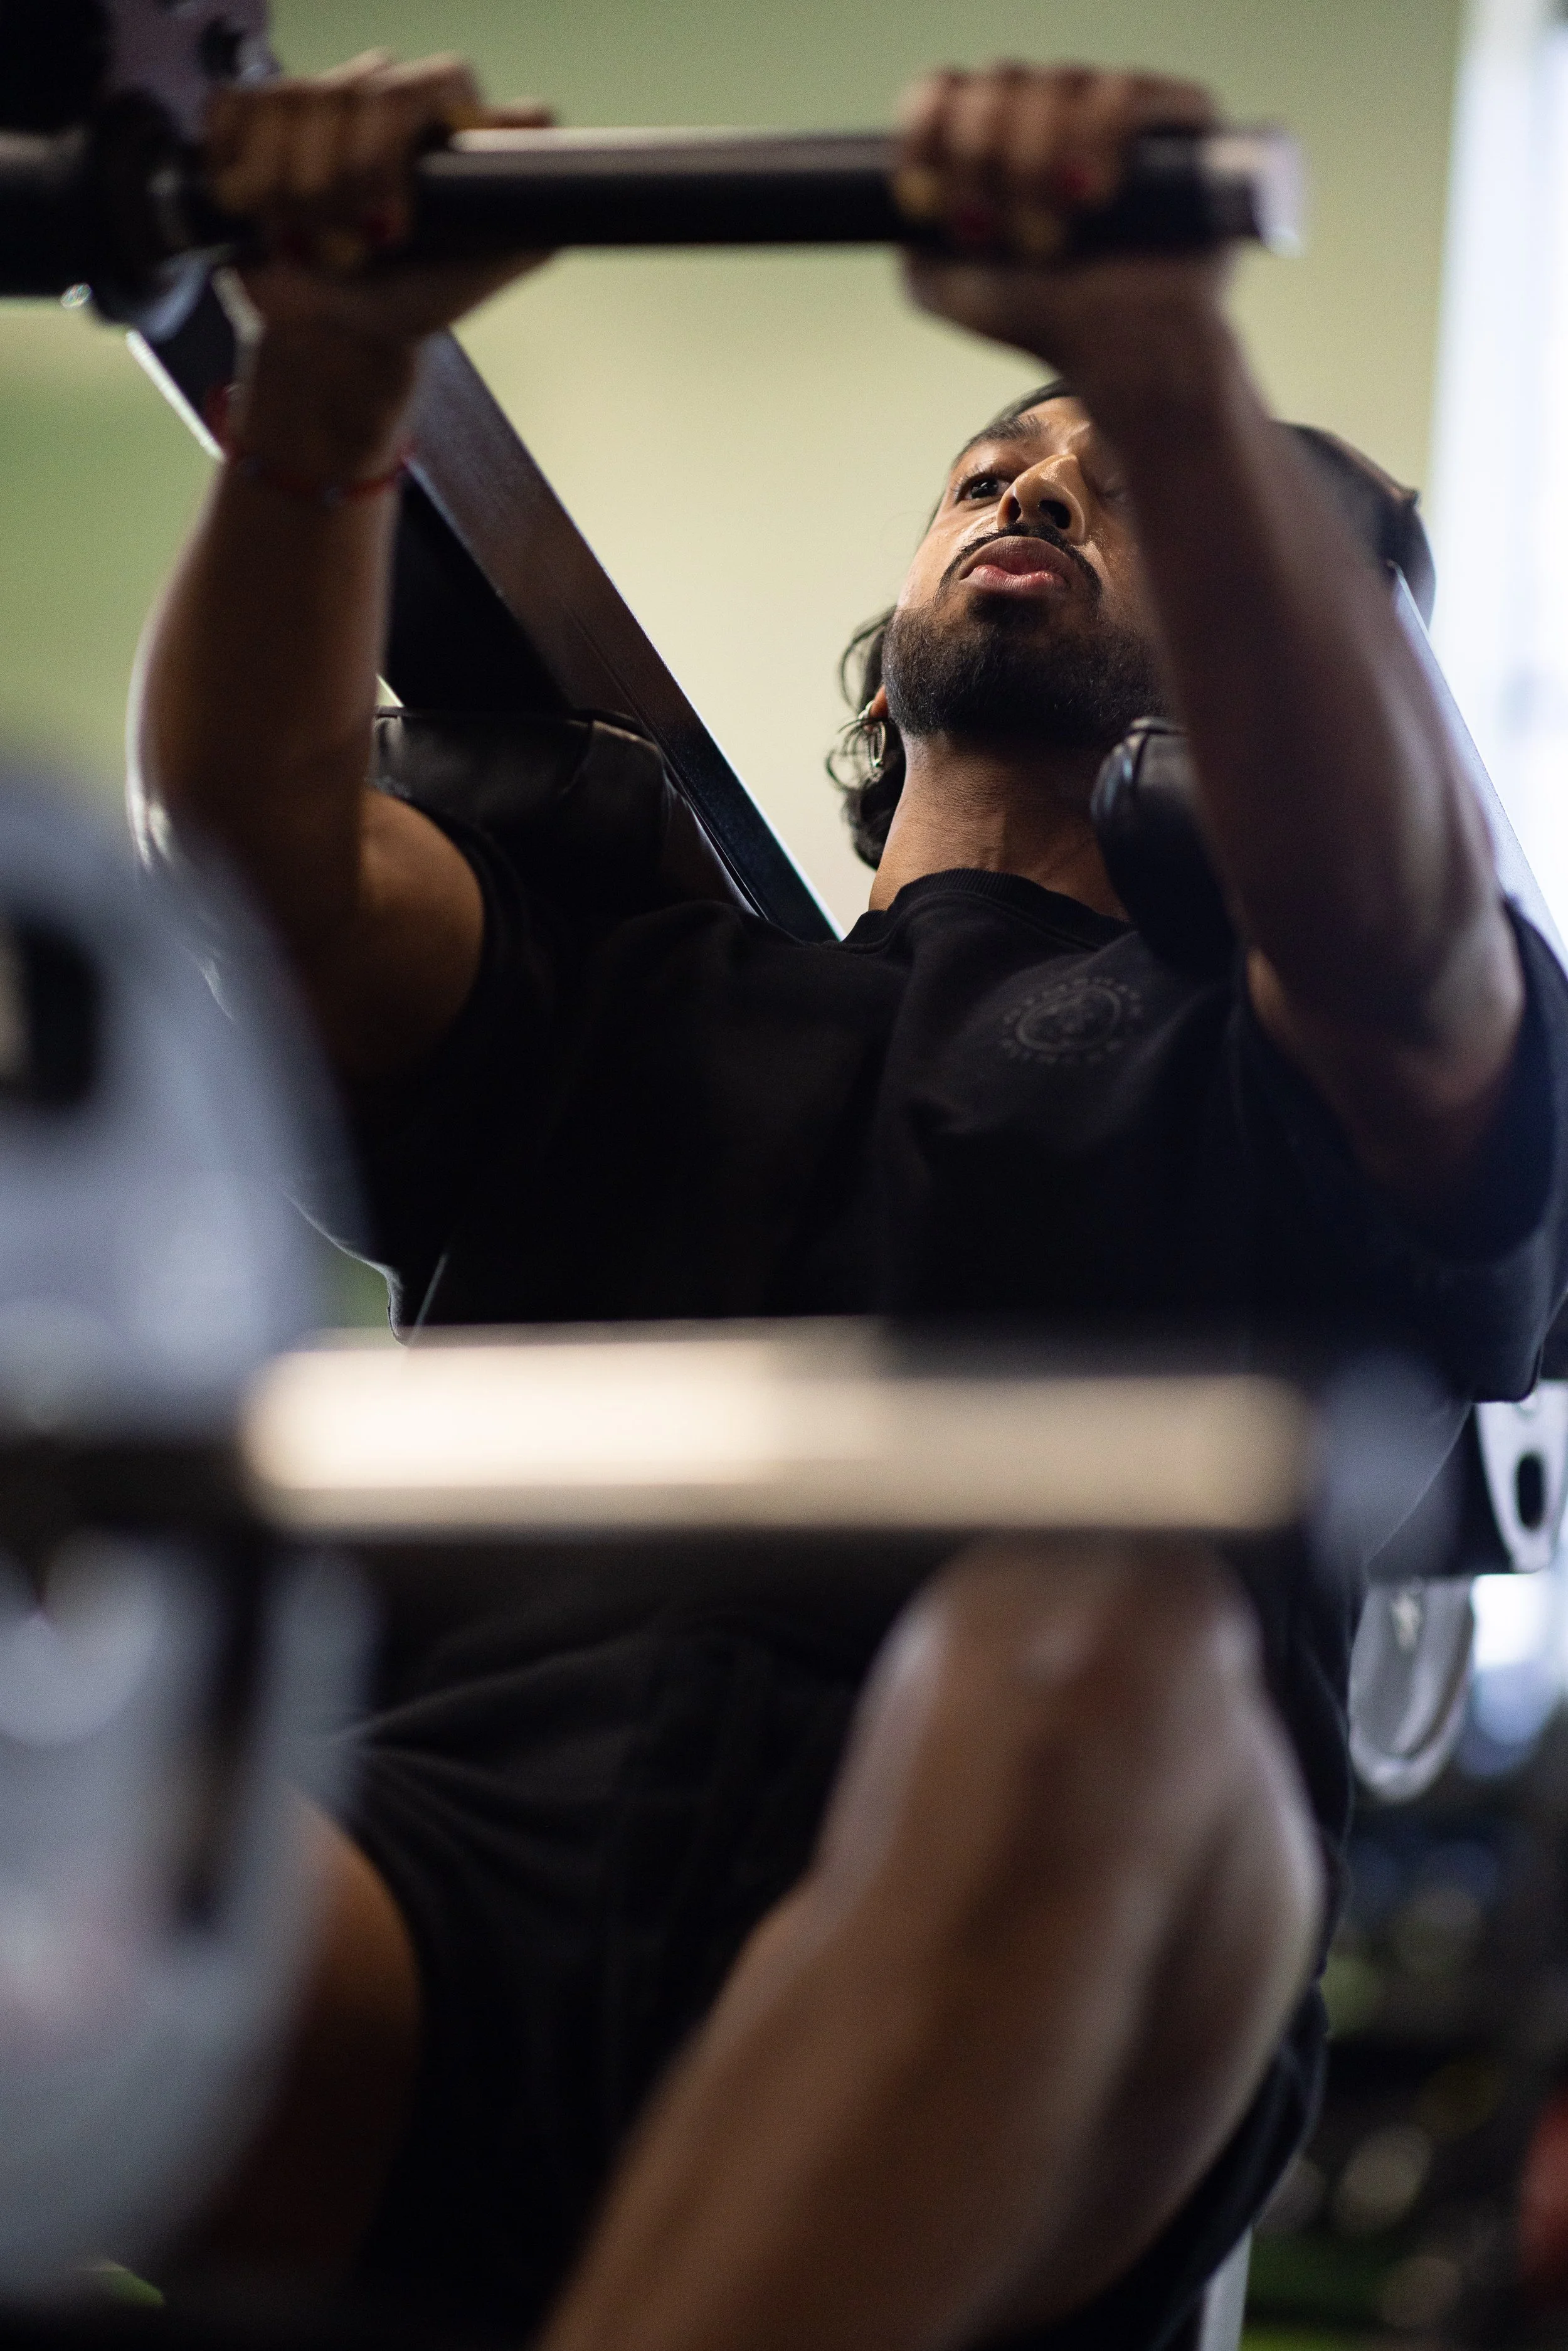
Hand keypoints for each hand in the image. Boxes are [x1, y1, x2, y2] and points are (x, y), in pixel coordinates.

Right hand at [205, 50, 553, 350]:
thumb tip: (553, 171)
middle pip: (356, 90)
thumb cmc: (409, 300)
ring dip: (288, 185)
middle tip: (345, 247)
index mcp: (444, 120)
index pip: (438, 84)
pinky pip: (238, 107)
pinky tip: (255, 207)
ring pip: (293, 97)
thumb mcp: (476, 276)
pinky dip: (238, 163)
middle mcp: (386, 97)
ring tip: (302, 239)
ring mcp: (323, 101)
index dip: (397, 145)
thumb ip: (525, 226)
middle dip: (341, 182)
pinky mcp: (262, 114)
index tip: (390, 228)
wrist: (335, 329)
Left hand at [896, 66, 1227, 396]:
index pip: (947, 88)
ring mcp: (1115, 112)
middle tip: (989, 233)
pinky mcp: (1178, 120)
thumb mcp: (946, 285)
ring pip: (1055, 83)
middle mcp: (1055, 114)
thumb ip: (909, 236)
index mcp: (1000, 141)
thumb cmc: (1045, 321)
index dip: (925, 128)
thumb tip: (903, 194)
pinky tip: (1089, 198)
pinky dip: (1094, 140)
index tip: (924, 199)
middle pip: (996, 80)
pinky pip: (1119, 92)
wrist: (1122, 359)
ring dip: (1033, 166)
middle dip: (980, 160)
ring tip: (1047, 238)